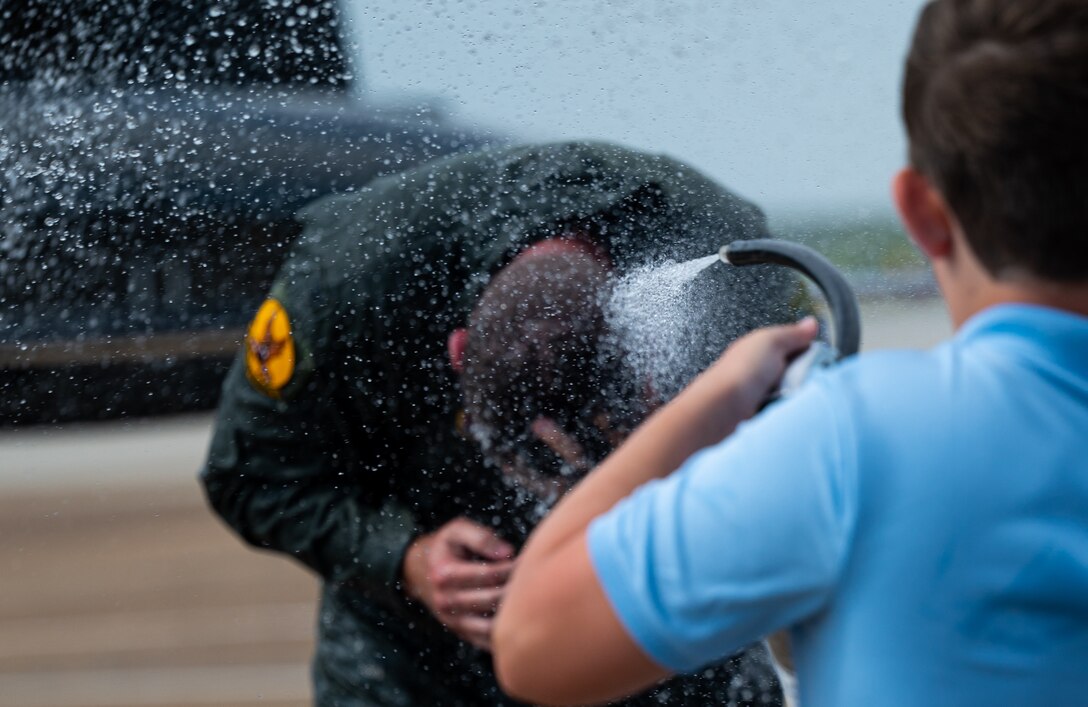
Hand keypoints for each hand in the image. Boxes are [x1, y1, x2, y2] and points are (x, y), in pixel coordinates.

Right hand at [402, 517, 515, 649]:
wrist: (418, 570)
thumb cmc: (444, 547)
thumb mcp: (457, 530)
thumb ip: (481, 537)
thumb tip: (508, 553)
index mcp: (445, 574)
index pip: (488, 574)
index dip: (512, 567)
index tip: (527, 560)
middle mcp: (446, 601)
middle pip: (491, 599)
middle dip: (516, 589)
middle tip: (535, 579)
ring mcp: (452, 620)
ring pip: (490, 626)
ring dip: (512, 615)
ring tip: (528, 600)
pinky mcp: (460, 632)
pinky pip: (486, 640)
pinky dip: (504, 634)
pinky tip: (518, 620)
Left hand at [693, 317, 819, 420]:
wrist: (723, 408)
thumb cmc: (740, 372)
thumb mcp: (771, 341)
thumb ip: (792, 333)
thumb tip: (811, 323)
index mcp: (759, 347)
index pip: (793, 344)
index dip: (808, 350)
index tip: (819, 357)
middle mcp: (759, 368)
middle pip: (795, 369)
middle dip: (803, 373)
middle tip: (803, 376)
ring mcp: (760, 390)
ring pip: (791, 389)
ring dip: (796, 391)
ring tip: (793, 392)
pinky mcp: (762, 410)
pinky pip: (785, 406)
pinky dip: (788, 406)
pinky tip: (786, 405)